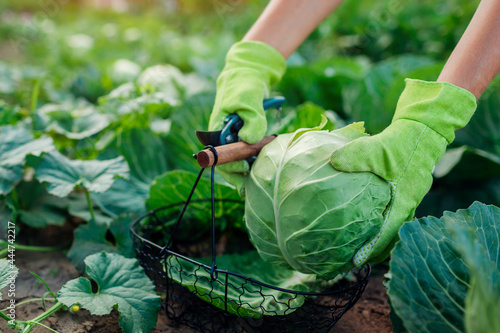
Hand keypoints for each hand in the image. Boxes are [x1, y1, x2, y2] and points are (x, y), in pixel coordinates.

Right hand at [208, 41, 285, 194]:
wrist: (249, 74)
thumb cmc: (245, 86)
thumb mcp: (249, 101)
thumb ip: (252, 121)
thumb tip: (250, 141)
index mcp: (216, 131)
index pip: (218, 157)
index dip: (231, 167)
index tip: (246, 168)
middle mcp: (221, 137)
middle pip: (226, 164)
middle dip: (240, 173)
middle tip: (256, 179)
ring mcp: (232, 138)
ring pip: (237, 160)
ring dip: (248, 166)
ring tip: (262, 171)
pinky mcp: (242, 137)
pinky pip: (245, 153)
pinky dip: (254, 158)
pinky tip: (264, 162)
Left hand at [330, 79, 476, 264]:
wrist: (424, 130)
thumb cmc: (403, 142)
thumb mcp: (376, 148)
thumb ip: (354, 155)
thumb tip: (331, 161)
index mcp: (403, 201)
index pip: (386, 234)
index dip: (370, 249)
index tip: (354, 261)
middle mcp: (407, 205)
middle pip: (391, 238)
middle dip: (374, 252)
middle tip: (353, 262)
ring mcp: (407, 199)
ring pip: (393, 229)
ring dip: (378, 240)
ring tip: (357, 248)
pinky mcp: (404, 192)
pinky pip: (391, 216)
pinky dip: (379, 225)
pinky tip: (363, 221)